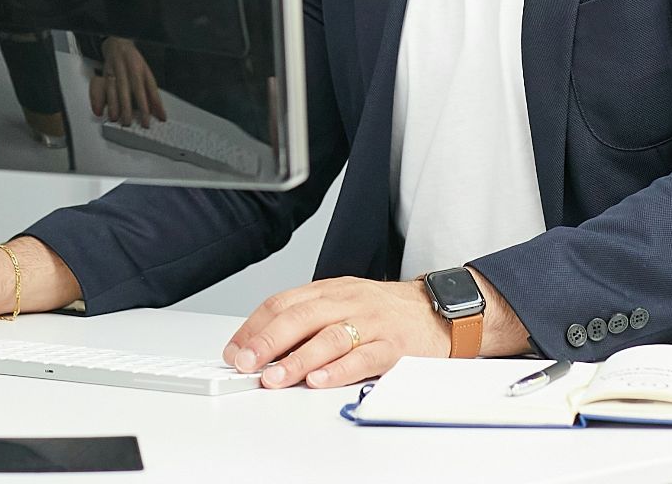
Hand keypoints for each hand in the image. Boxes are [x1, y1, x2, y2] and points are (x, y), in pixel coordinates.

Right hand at [89, 37, 166, 125]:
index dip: (155, 103)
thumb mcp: (147, 75)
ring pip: (116, 89)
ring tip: (117, 119)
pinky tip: (101, 111)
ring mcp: (117, 71)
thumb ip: (153, 95)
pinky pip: (104, 88)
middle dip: (133, 107)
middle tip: (133, 122)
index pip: (150, 88)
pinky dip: (101, 100)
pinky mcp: (106, 73)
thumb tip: (160, 113)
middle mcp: (130, 70)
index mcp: (143, 70)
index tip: (159, 117)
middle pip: (133, 89)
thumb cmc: (134, 62)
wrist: (118, 44)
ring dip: (116, 105)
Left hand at [221, 277, 448, 389]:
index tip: (235, 350)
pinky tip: (320, 381)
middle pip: (301, 317)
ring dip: (298, 359)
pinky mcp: (394, 346)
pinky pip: (365, 357)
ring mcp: (372, 323)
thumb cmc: (385, 310)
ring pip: (330, 337)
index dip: (254, 327)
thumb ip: (307, 321)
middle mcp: (348, 302)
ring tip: (275, 377)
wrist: (437, 309)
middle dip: (268, 341)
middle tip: (246, 363)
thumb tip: (263, 349)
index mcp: (330, 290)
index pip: (282, 302)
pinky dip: (340, 370)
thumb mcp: (342, 302)